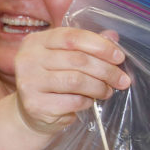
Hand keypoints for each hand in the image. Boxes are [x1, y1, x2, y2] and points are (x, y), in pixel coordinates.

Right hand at [12, 26, 130, 134]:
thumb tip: (113, 36)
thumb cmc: (52, 80)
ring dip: (99, 87)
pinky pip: (72, 101)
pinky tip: (89, 101)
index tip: (119, 57)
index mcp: (35, 41)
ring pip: (76, 81)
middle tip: (122, 79)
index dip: (100, 46)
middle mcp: (28, 60)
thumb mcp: (65, 58)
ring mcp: (28, 83)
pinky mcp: (35, 105)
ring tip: (108, 91)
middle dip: (106, 70)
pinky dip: (87, 101)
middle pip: (77, 60)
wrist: (30, 112)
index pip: (72, 37)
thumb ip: (86, 45)